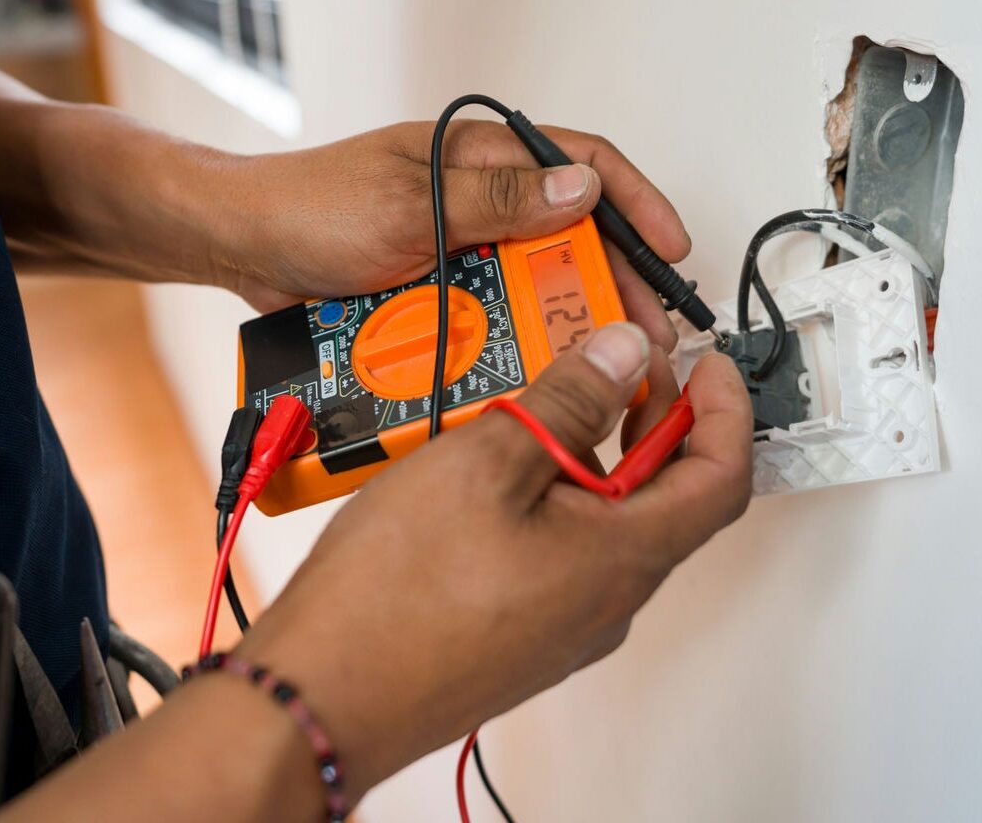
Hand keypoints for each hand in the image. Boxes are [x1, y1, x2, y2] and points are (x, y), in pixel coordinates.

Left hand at [211, 120, 691, 348]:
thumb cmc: (312, 207)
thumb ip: (497, 197)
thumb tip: (583, 190)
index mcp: (478, 157)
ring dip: (566, 313)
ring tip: (598, 354)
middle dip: (613, 275)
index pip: (580, 163)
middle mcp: (478, 200)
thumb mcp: (410, 200)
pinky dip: (514, 335)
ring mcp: (460, 247)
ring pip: (534, 279)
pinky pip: (491, 312)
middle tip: (644, 325)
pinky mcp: (439, 288)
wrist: (245, 249)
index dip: (634, 201)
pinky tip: (535, 364)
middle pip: (570, 232)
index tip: (670, 246)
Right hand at [238, 323, 752, 798]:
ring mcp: (564, 619)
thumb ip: (568, 401)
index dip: (726, 411)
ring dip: (593, 455)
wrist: (324, 694)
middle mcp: (606, 597)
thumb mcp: (490, 462)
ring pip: (607, 521)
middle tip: (617, 367)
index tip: (710, 367)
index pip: (720, 478)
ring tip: (541, 407)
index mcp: (622, 556)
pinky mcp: (521, 626)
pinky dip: (554, 494)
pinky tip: (498, 468)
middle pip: (664, 497)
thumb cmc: (398, 594)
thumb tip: (621, 356)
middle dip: (651, 420)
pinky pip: (563, 548)